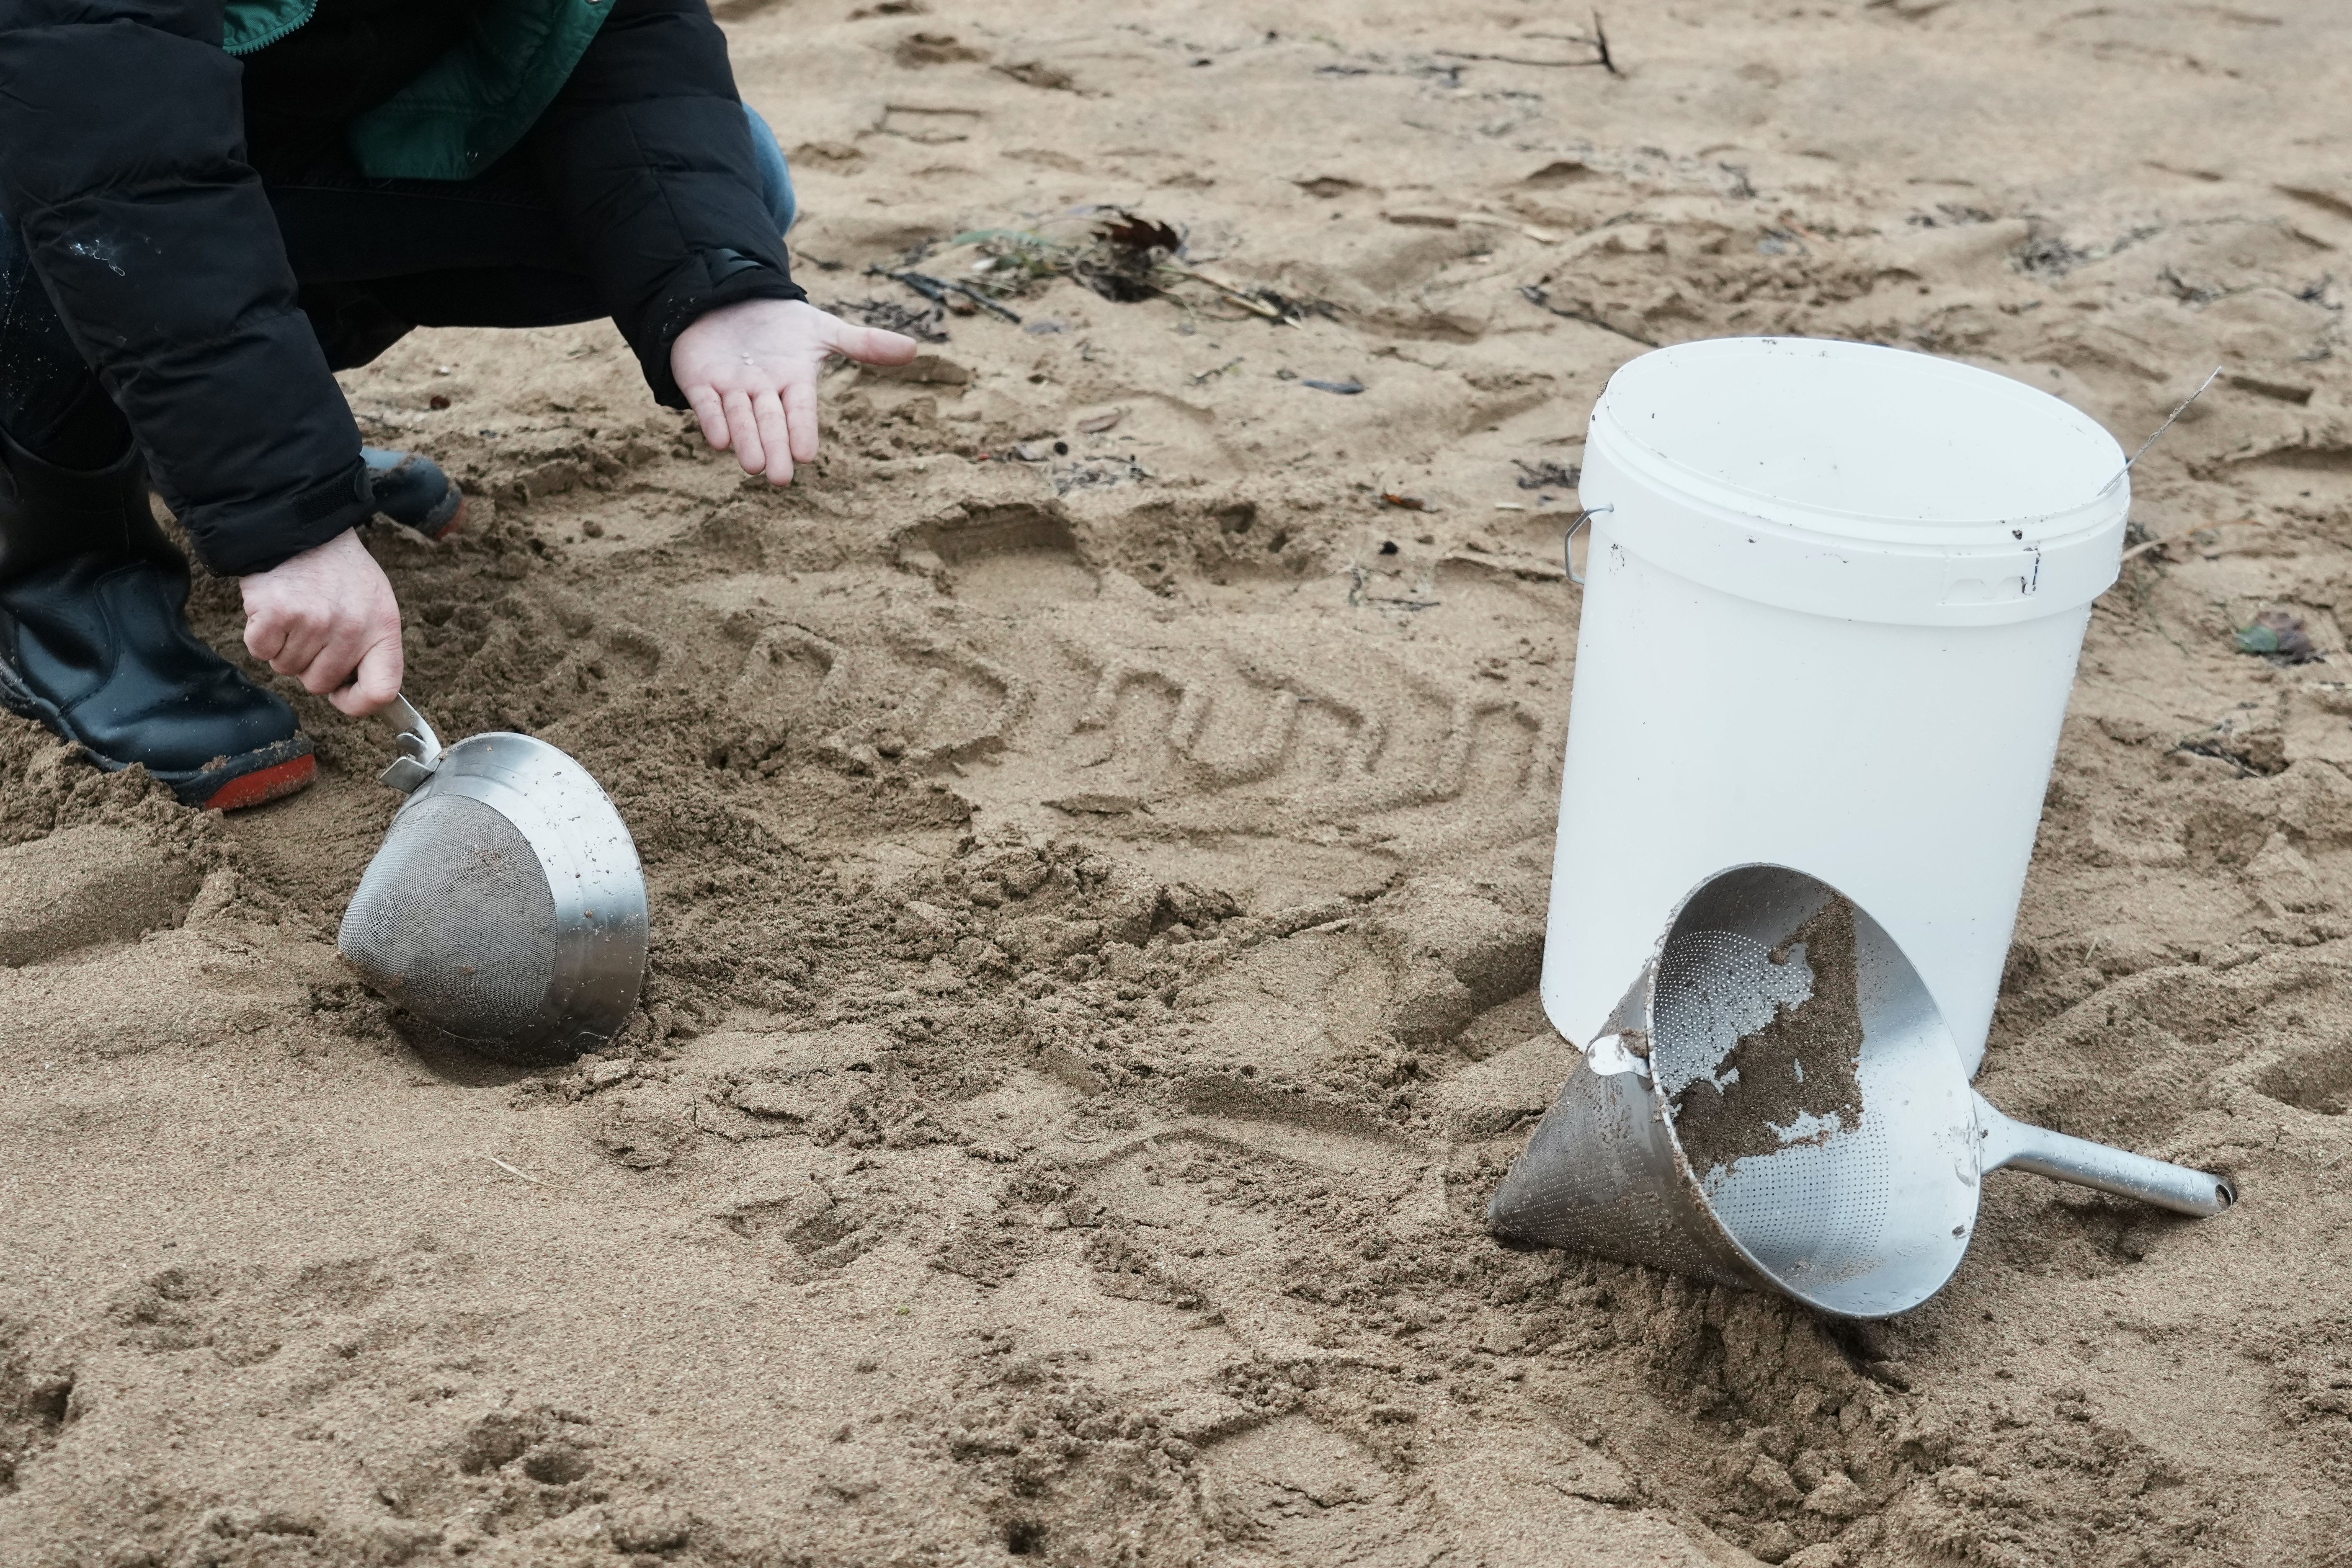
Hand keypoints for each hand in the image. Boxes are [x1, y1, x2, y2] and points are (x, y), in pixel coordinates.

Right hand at [238, 529, 403, 716]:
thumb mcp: (374, 605)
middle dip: (309, 664)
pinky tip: (274, 611)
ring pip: (286, 669)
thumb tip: (357, 694)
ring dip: (284, 647)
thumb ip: (370, 648)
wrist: (301, 528)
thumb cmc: (339, 572)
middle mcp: (351, 629)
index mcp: (383, 629)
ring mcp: (313, 622)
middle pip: (320, 684)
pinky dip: (260, 636)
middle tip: (311, 628)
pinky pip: (260, 651)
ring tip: (296, 612)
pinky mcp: (276, 614)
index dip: (358, 704)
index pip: (382, 691)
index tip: (341, 695)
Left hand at [670, 298, 918, 482]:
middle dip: (775, 449)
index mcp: (794, 383)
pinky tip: (717, 440)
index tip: (805, 455)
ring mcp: (730, 388)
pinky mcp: (700, 381)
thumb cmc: (782, 323)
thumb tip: (913, 349)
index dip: (802, 430)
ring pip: (739, 419)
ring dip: (745, 441)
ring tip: (752, 466)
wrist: (732, 299)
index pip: (800, 410)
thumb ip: (863, 343)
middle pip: (770, 423)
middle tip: (778, 479)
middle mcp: (763, 392)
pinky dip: (712, 420)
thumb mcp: (822, 329)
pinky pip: (706, 405)